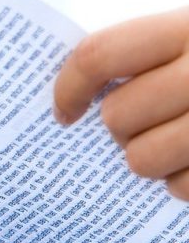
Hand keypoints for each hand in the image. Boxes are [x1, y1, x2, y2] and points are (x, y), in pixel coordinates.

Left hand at [54, 7, 188, 198]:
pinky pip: (181, 188)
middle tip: (145, 122)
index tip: (66, 112)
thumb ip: (150, 54)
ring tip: (179, 142)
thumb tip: (78, 101)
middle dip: (122, 126)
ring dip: (152, 158)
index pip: (101, 55)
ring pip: (142, 160)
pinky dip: (186, 183)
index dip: (68, 87)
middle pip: (117, 116)